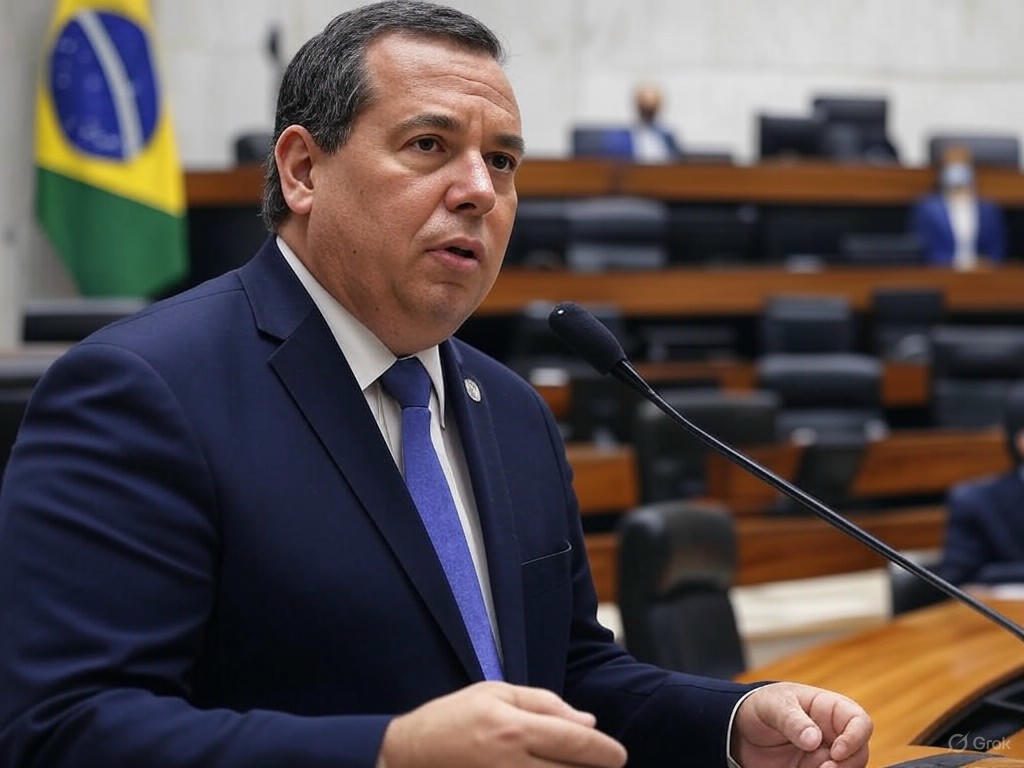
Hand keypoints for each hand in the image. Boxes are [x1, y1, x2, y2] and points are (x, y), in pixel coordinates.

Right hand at [376, 681, 626, 767]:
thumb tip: (587, 721)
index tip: (619, 755)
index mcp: (514, 728)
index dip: (605, 751)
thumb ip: (544, 704)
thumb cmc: (453, 718)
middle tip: (604, 764)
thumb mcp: (495, 693)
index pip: (576, 741)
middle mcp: (512, 763)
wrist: (407, 756)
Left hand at [732, 683, 871, 767]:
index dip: (855, 738)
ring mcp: (825, 755)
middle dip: (846, 765)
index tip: (836, 752)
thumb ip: (792, 720)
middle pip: (859, 753)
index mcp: (829, 709)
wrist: (741, 730)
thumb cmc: (761, 706)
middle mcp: (833, 734)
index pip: (860, 722)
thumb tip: (814, 739)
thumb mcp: (772, 706)